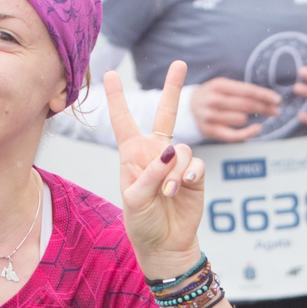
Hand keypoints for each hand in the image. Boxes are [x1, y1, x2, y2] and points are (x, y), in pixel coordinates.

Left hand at [106, 62, 205, 277]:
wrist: (166, 244)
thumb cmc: (142, 223)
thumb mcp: (135, 199)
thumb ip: (150, 174)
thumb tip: (172, 152)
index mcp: (132, 154)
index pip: (123, 120)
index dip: (116, 97)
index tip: (110, 73)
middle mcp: (155, 153)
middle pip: (165, 114)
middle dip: (172, 88)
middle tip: (179, 63)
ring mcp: (176, 163)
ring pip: (182, 149)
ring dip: (175, 172)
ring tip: (169, 193)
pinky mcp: (195, 175)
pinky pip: (196, 164)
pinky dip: (189, 175)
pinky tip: (183, 188)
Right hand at [193, 78, 281, 141]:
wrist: (188, 106)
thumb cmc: (211, 95)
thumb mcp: (223, 85)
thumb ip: (242, 90)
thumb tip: (267, 98)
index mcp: (219, 85)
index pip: (248, 91)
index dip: (265, 96)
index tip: (277, 100)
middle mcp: (214, 100)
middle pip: (247, 105)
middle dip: (265, 108)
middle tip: (276, 110)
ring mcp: (211, 116)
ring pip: (242, 119)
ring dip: (252, 118)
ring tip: (255, 116)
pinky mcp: (210, 131)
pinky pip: (235, 135)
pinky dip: (249, 133)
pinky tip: (258, 128)